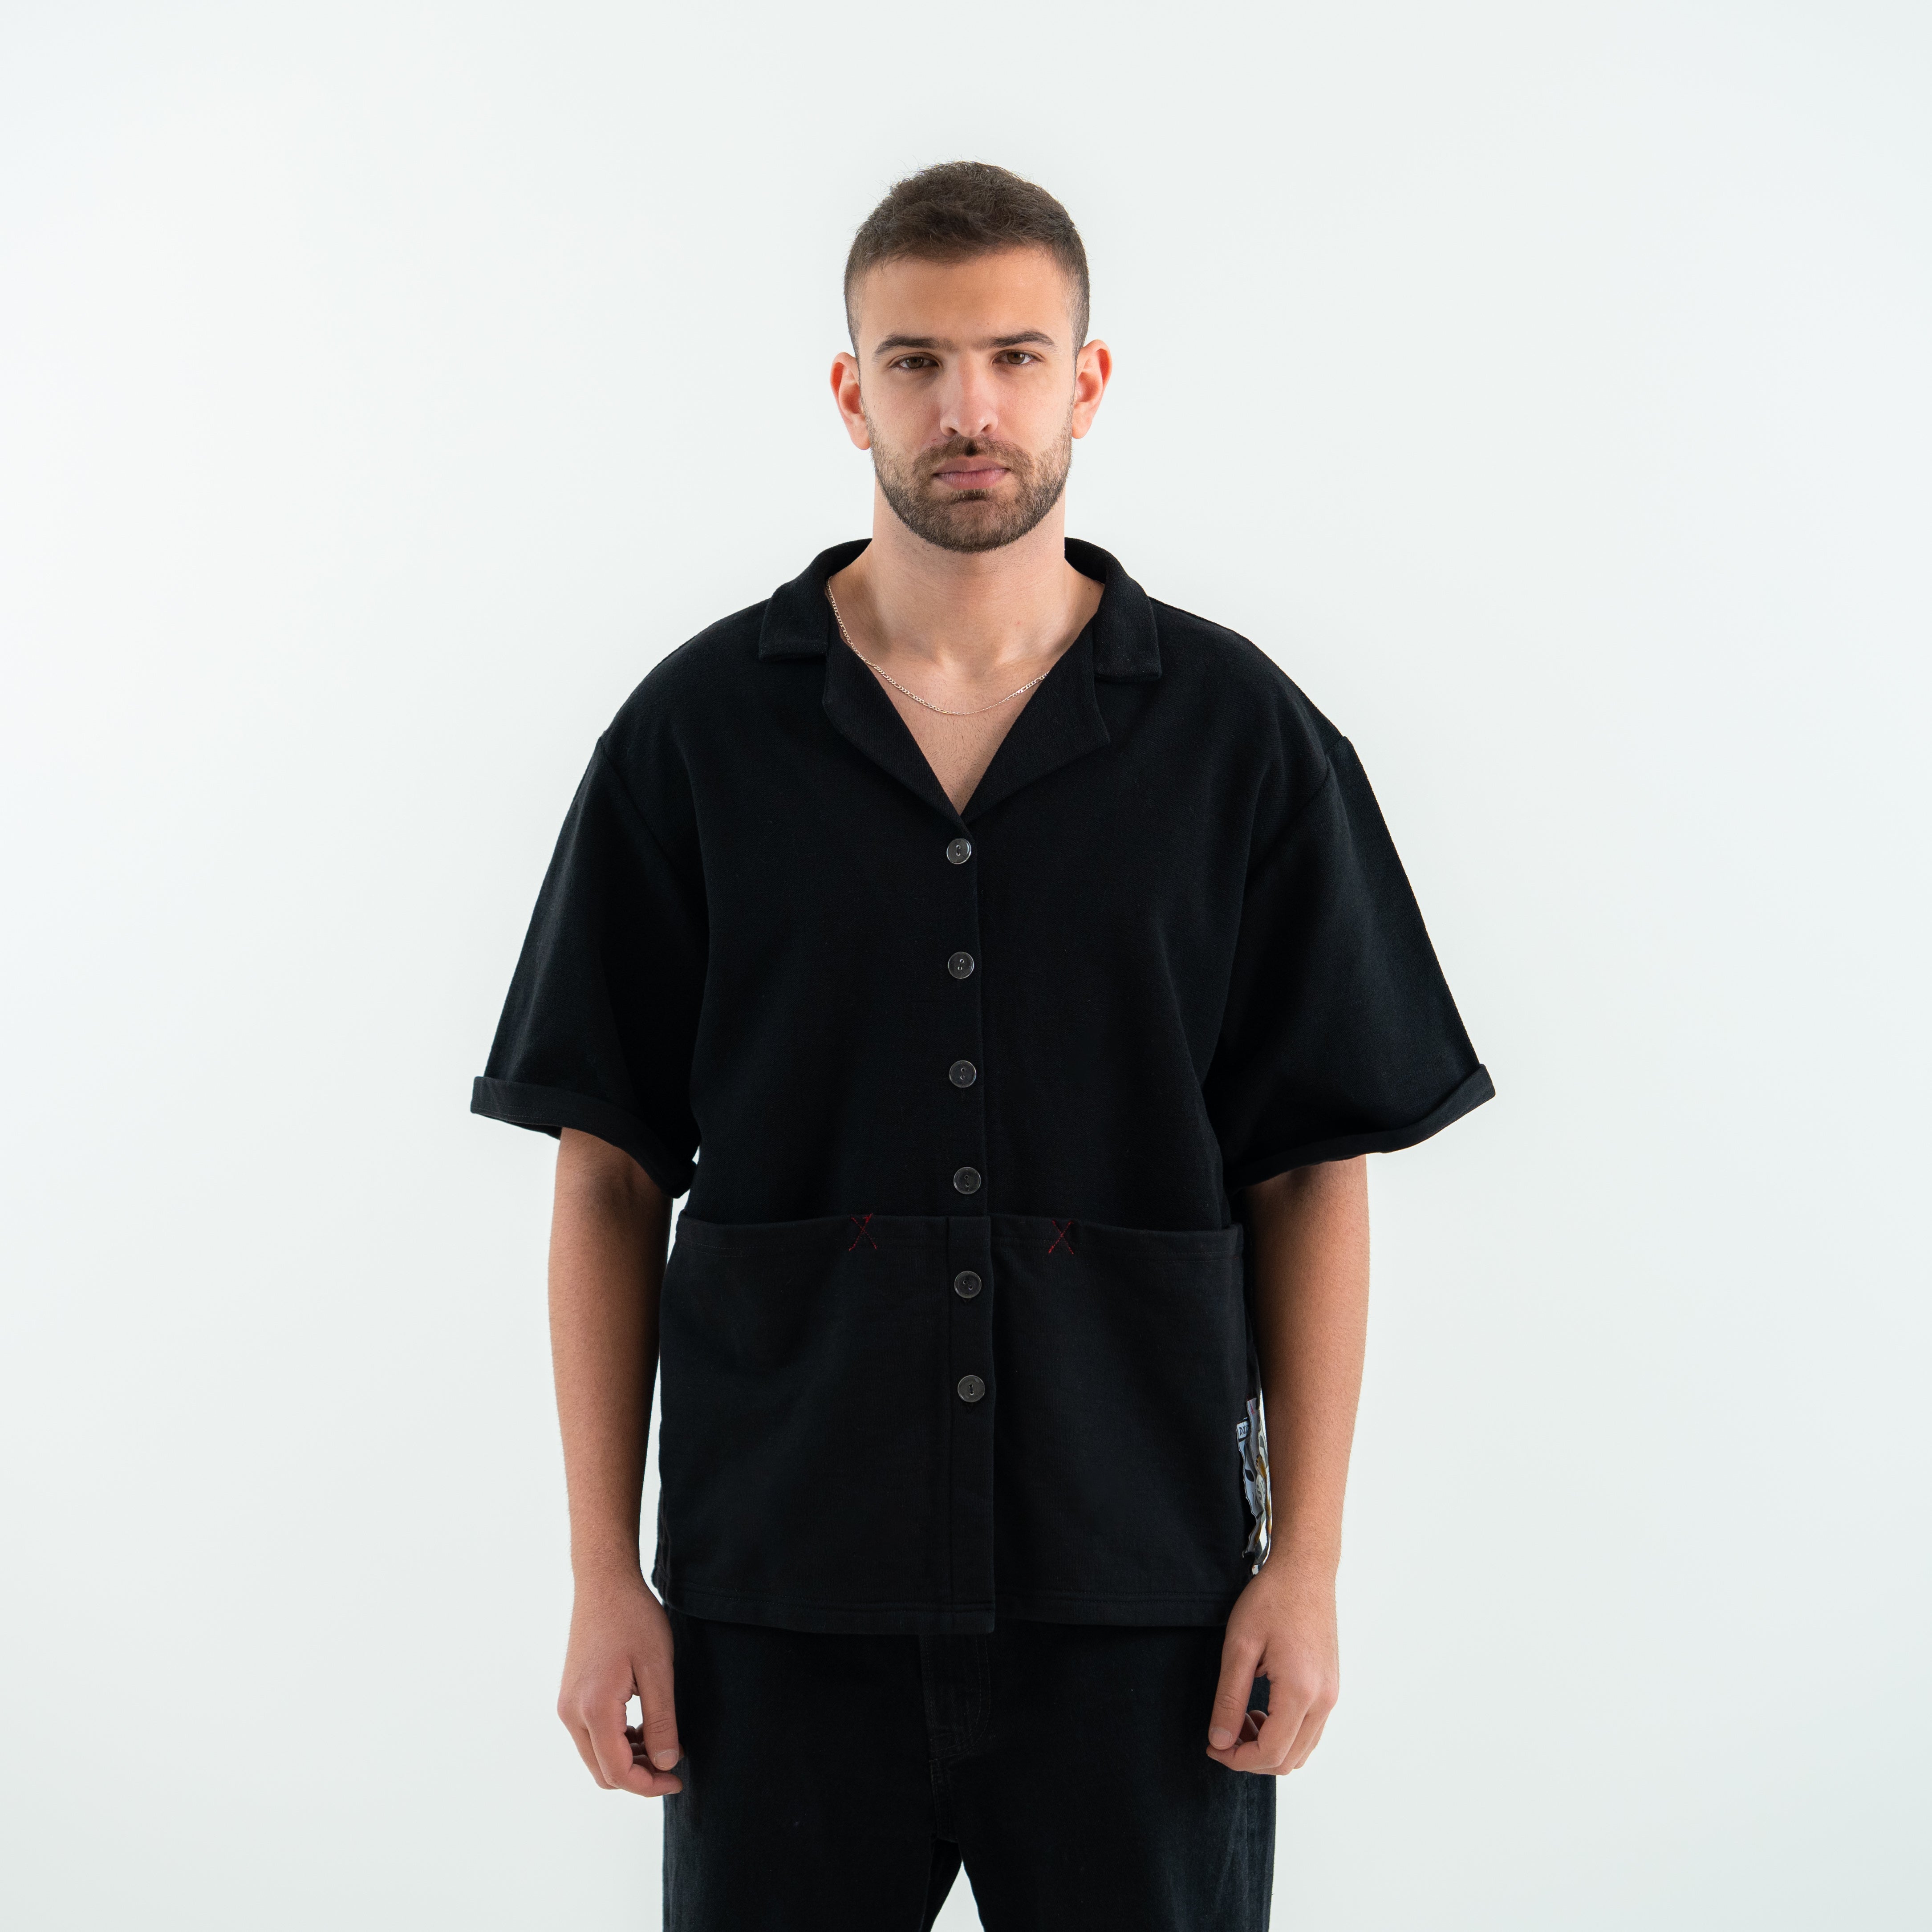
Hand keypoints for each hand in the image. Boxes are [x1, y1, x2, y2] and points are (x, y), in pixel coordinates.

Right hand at [557, 1569, 684, 1794]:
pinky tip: (641, 1729)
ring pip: (595, 1756)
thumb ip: (661, 1721)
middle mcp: (571, 1713)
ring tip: (661, 1745)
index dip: (649, 1786)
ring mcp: (567, 1704)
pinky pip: (590, 1736)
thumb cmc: (634, 1618)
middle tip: (673, 1767)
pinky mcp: (570, 1695)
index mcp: (593, 1709)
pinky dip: (614, 1743)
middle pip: (602, 1772)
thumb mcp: (658, 1669)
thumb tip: (665, 1764)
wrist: (604, 1583)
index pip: (617, 1772)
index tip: (678, 1779)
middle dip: (638, 1778)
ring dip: (626, 1761)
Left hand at [1204, 1552, 1339, 1775]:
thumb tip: (1220, 1741)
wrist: (1305, 1571)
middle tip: (1223, 1732)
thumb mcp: (1239, 1645)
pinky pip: (1311, 1730)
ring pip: (1302, 1750)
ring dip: (1269, 1747)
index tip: (1212, 1746)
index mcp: (1300, 1690)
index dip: (1237, 1759)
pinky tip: (1262, 1709)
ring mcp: (1331, 1694)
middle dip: (1251, 1757)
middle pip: (1288, 1760)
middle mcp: (1324, 1700)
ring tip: (1241, 1718)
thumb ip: (1229, 1697)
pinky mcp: (1331, 1687)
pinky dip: (1285, 1734)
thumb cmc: (1270, 1600)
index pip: (1271, 1752)